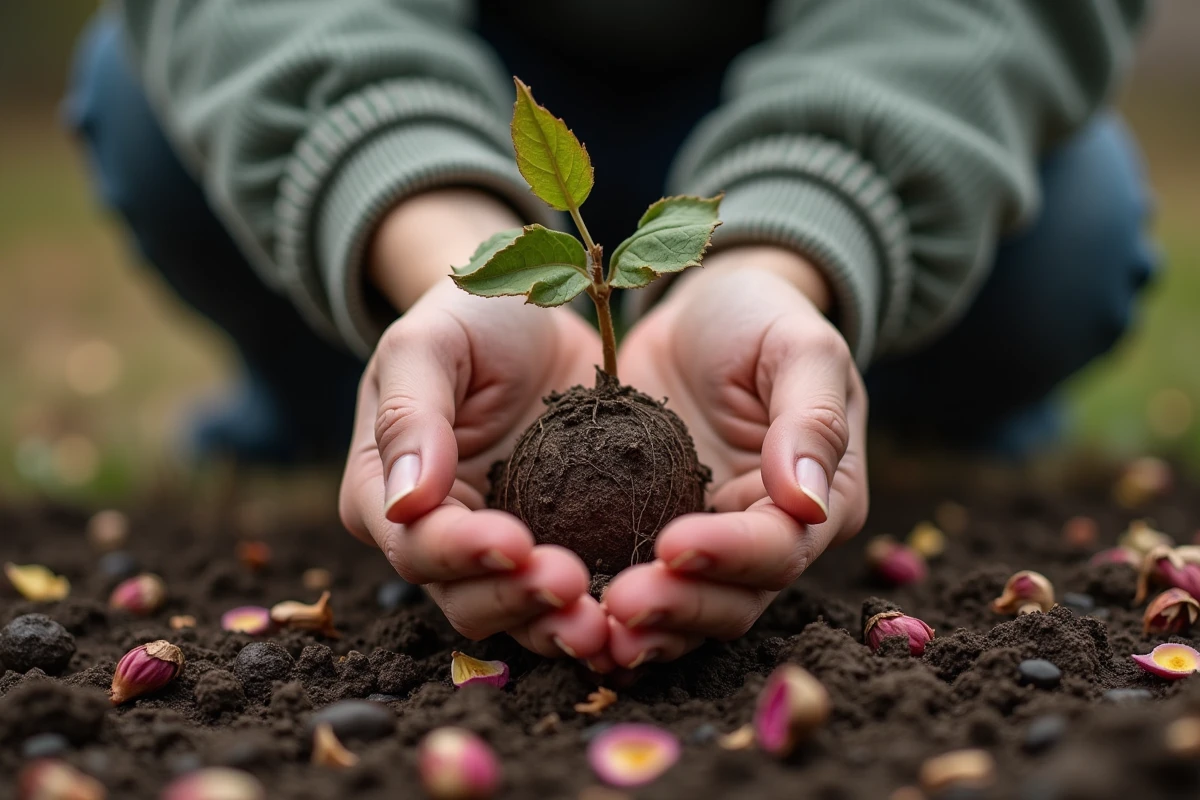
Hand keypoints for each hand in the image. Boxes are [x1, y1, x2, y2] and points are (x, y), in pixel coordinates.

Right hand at [338, 189, 608, 659]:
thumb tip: (404, 503)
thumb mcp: (429, 342)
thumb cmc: (470, 317)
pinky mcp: (560, 544)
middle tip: (570, 585)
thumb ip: (410, 416)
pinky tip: (637, 612)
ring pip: (519, 611)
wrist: (535, 314)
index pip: (415, 543)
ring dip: (558, 623)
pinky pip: (576, 594)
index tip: (513, 544)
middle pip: (465, 594)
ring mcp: (500, 548)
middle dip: (517, 598)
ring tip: (606, 622)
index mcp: (385, 492)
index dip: (462, 552)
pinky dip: (601, 609)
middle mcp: (437, 535)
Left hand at [599, 245, 868, 668]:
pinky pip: (632, 581)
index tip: (675, 545)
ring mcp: (708, 545)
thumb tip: (807, 501)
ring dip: (640, 627)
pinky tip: (557, 613)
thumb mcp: (801, 346)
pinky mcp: (649, 535)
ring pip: (682, 609)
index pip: (780, 547)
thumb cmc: (764, 318)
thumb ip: (813, 417)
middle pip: (732, 599)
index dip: (731, 555)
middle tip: (621, 605)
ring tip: (588, 628)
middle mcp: (767, 539)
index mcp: (823, 500)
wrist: (704, 313)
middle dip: (678, 607)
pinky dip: (604, 607)